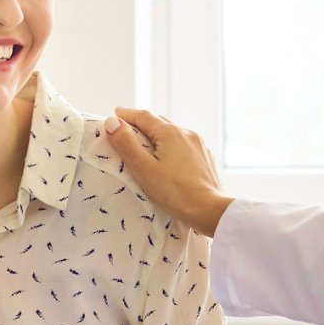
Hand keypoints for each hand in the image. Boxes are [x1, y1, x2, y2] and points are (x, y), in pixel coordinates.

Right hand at [104, 107, 234, 236]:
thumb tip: (112, 121)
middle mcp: (187, 133)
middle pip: (159, 122)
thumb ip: (126, 144)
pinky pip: (184, 145)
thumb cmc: (175, 192)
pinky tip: (168, 158)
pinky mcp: (206, 158)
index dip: (127, 114)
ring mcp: (199, 145)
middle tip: (127, 127)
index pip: (144, 116)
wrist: (211, 210)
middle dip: (142, 122)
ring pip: (173, 133)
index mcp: (170, 133)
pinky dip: (171, 145)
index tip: (115, 113)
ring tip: (146, 143)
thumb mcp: (144, 169)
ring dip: (158, 134)